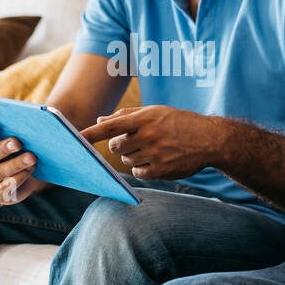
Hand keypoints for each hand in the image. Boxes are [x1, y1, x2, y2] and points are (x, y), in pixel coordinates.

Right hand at [0, 119, 45, 204]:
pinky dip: (18, 179)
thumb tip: (22, 122)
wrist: (17, 177)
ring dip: (16, 164)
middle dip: (3, 148)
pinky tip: (29, 170)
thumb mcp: (6, 141)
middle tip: (18, 142)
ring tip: (32, 157)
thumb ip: (8, 132)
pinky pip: (4, 189)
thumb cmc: (10, 153)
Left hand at [78, 106, 220, 179]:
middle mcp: (148, 136)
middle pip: (115, 146)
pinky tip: (155, 161)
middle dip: (119, 145)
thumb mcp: (156, 112)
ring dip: (132, 157)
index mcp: (145, 118)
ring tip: (151, 149)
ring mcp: (155, 154)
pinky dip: (141, 169)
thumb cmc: (179, 122)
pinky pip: (137, 173)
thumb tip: (100, 120)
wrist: (209, 139)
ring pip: (126, 160)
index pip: (112, 126)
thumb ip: (127, 116)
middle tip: (135, 141)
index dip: (92, 133)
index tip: (75, 137)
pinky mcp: (161, 170)